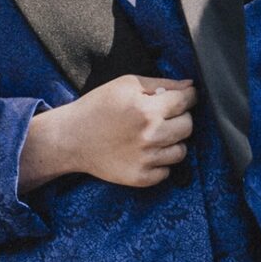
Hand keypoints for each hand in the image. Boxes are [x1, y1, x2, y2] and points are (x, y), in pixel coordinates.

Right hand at [21, 74, 193, 190]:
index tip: (184, 97)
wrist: (71, 138)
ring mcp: (146, 160)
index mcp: (147, 109)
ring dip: (172, 141)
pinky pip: (167, 171)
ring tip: (154, 135)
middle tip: (164, 116)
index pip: (186, 101)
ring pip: (182, 151)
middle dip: (180, 117)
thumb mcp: (126, 84)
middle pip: (188, 126)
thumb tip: (189, 85)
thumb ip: (160, 83)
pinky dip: (160, 162)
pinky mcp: (141, 178)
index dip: (188, 96)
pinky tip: (145, 152)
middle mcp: (150, 136)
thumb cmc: (97, 107)